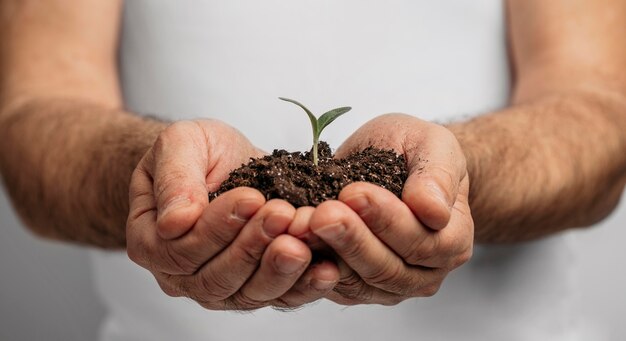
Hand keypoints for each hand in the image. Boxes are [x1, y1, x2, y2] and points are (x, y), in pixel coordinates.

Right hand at [126, 119, 338, 309]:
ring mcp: (221, 286)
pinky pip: (280, 296)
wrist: (223, 161)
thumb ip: (175, 179)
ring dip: (278, 269)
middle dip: (252, 246)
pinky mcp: (257, 286)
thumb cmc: (197, 152)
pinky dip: (304, 285)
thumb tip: (175, 222)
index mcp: (152, 241)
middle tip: (282, 215)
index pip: (181, 248)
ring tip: (302, 243)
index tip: (250, 197)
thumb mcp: (180, 145)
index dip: (217, 227)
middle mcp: (183, 275)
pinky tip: (326, 268)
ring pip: (248, 293)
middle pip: (215, 278)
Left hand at [309, 113, 473, 304]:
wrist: (391, 161)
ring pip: (356, 281)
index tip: (354, 192)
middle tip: (321, 213)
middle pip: (386, 268)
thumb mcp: (433, 144)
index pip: (421, 242)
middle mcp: (424, 273)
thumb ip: (437, 174)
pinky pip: (331, 284)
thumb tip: (433, 210)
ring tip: (302, 223)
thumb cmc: (414, 151)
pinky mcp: (354, 287)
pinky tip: (292, 239)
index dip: (386, 219)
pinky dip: (310, 264)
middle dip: (351, 239)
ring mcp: (389, 286)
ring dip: (327, 253)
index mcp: (452, 240)